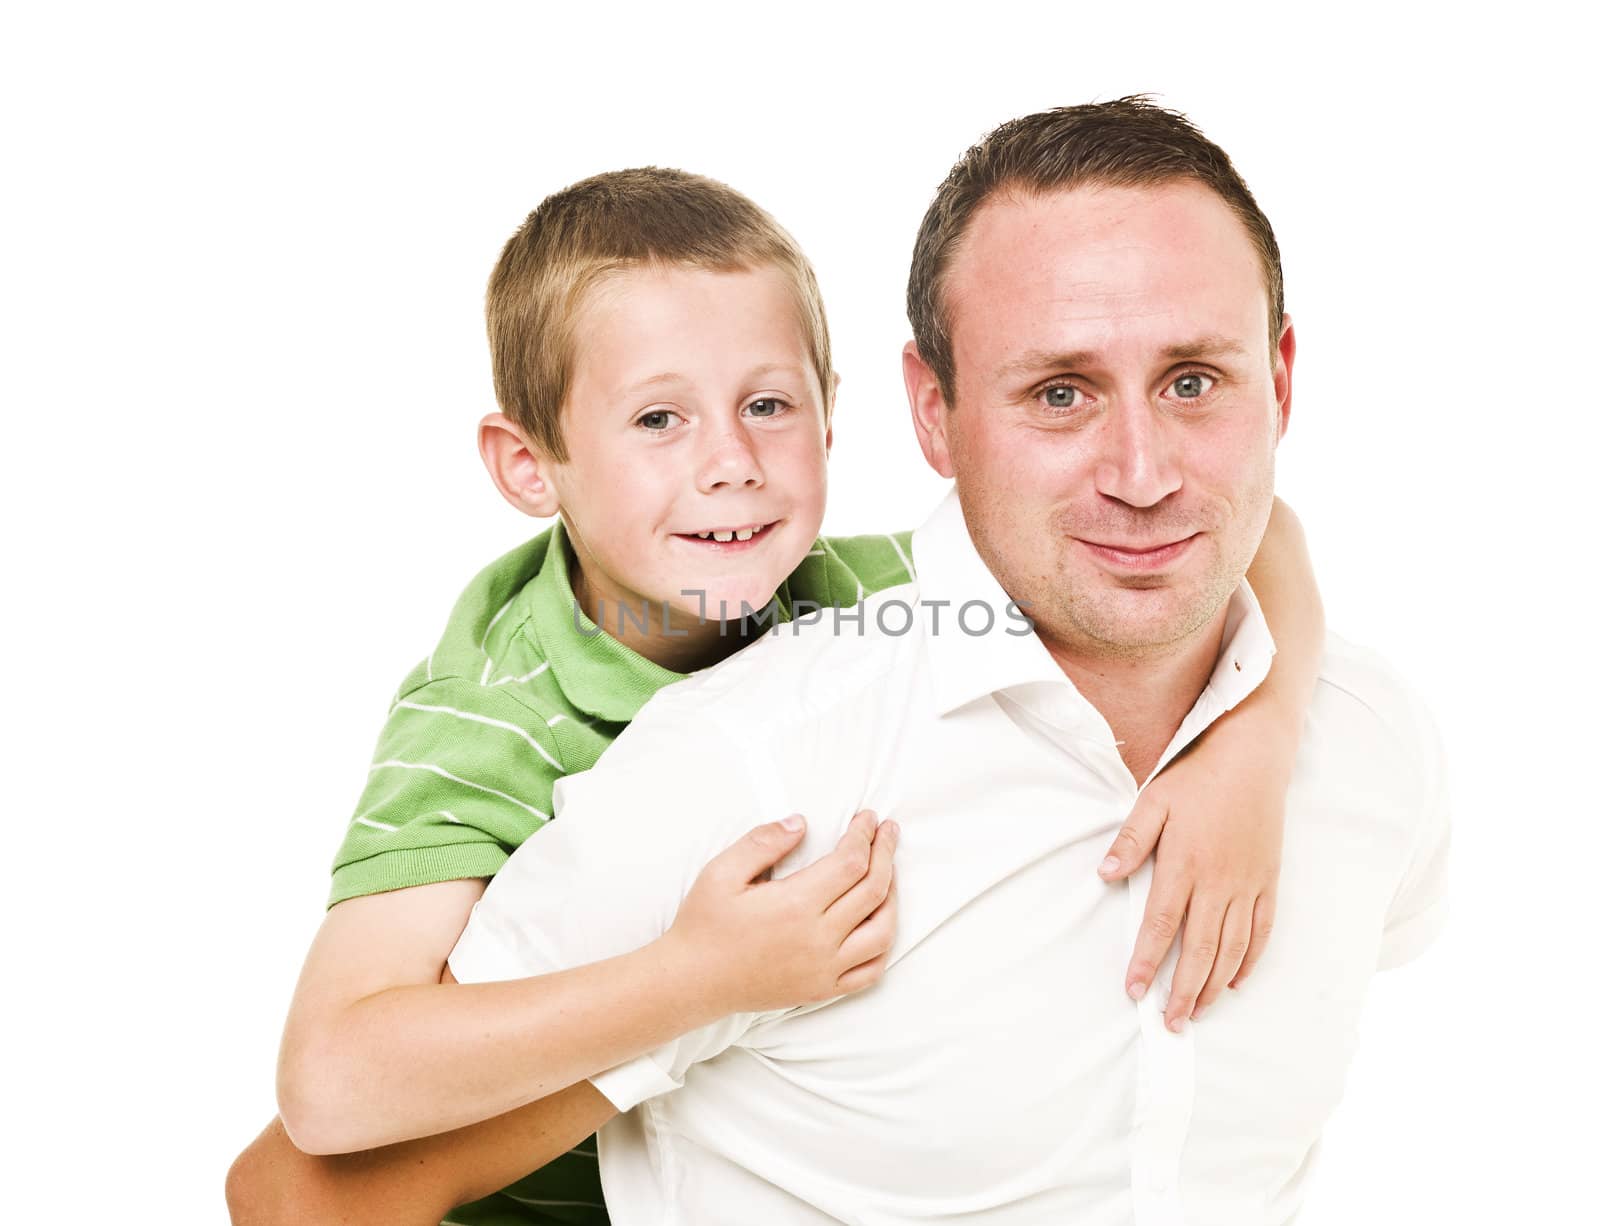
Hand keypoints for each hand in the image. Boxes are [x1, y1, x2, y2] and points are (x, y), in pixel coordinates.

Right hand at [665, 809, 898, 1014]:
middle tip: (888, 832)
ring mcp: (824, 969)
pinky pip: (871, 972)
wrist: (691, 981)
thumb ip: (762, 842)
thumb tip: (800, 823)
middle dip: (886, 853)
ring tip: (887, 874)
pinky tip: (878, 924)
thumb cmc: (704, 924)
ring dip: (893, 898)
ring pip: (882, 932)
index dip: (865, 835)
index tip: (868, 818)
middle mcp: (818, 939)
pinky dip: (884, 946)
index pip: (851, 863)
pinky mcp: (822, 989)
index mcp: (795, 905)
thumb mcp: (721, 872)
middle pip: (874, 890)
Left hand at [1097, 736, 1285, 1031]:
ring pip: (1231, 949)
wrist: (1253, 757)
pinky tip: (1235, 981)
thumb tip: (1103, 875)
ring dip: (1213, 985)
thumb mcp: (1153, 801)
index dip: (1147, 961)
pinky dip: (1249, 960)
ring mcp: (1247, 884)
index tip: (1134, 992)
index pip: (1161, 924)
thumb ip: (1130, 841)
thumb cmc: (1196, 777)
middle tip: (1170, 1023)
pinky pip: (1261, 931)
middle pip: (1199, 950)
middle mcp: (1218, 882)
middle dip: (1183, 991)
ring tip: (1197, 1013)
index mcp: (1184, 863)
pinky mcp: (1268, 881)